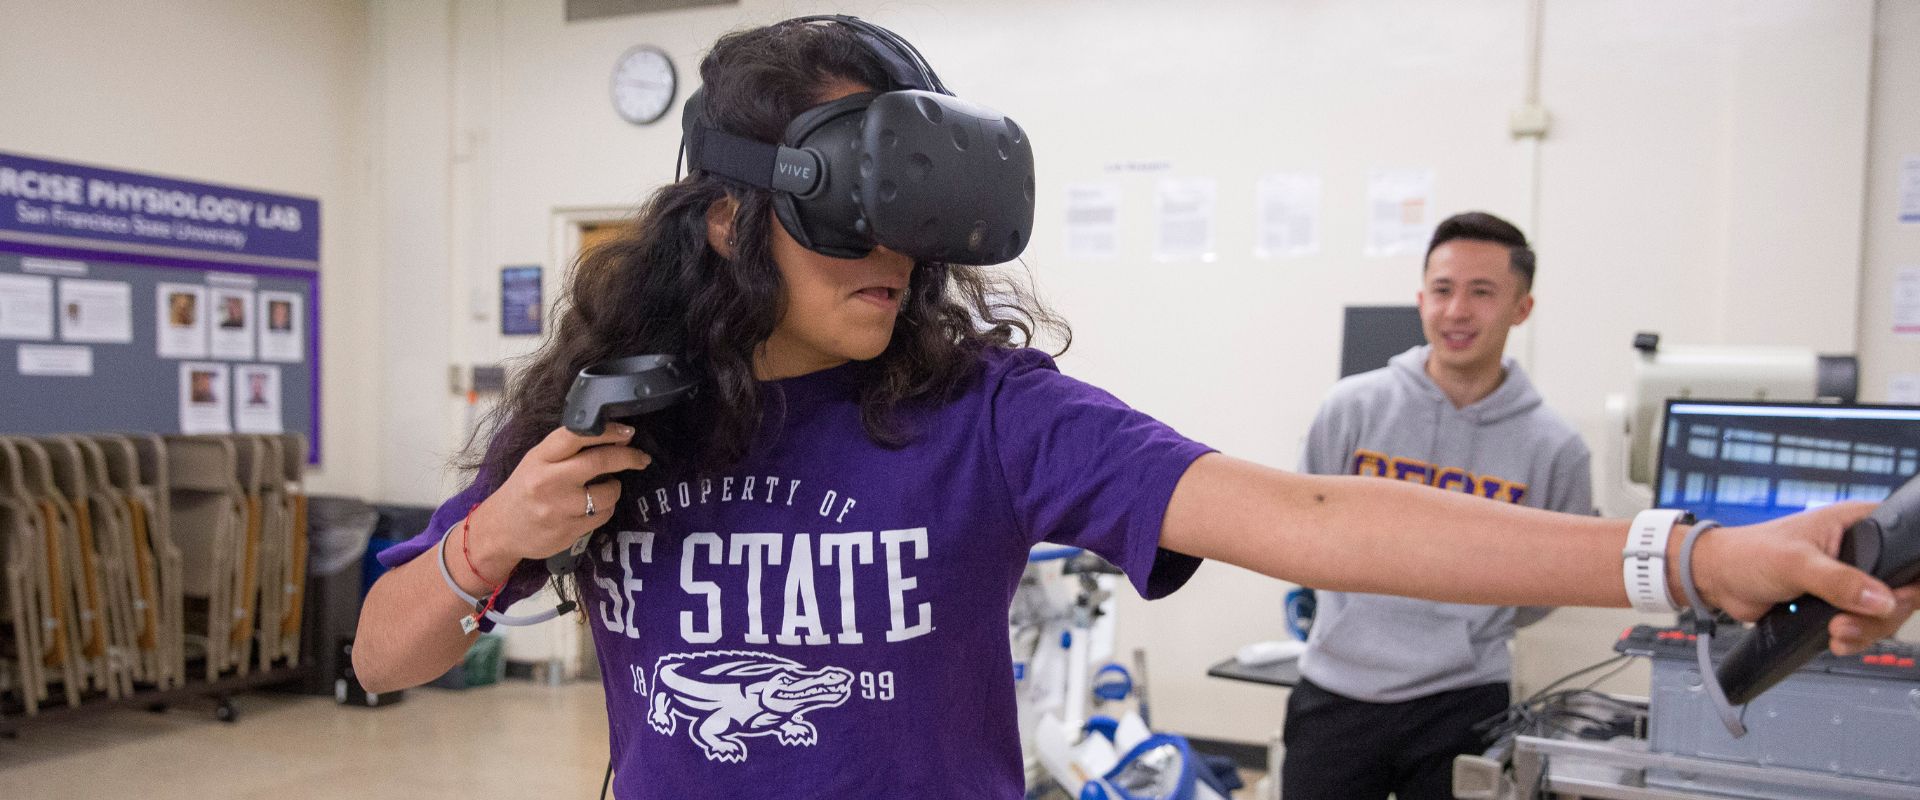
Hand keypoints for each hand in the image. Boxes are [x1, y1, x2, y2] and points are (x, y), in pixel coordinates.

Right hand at [467, 424, 652, 573]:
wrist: (499, 530)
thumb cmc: (524, 490)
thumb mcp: (537, 462)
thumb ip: (569, 451)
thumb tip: (616, 440)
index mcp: (540, 458)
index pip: (577, 435)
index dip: (608, 431)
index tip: (628, 433)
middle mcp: (549, 481)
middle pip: (600, 461)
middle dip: (628, 457)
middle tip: (641, 458)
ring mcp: (559, 508)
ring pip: (607, 493)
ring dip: (614, 488)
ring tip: (605, 488)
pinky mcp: (568, 531)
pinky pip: (603, 516)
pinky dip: (605, 509)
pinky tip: (593, 507)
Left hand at [1693, 501, 1916, 654]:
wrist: (1719, 579)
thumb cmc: (1749, 553)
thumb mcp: (1796, 564)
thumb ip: (1838, 581)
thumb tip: (1881, 598)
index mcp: (1858, 524)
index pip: (1909, 548)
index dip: (1909, 579)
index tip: (1893, 599)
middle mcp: (1862, 550)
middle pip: (1901, 589)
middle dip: (1881, 614)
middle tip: (1847, 622)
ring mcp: (1852, 579)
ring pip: (1885, 612)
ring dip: (1866, 630)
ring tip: (1836, 632)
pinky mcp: (1839, 602)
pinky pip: (1864, 625)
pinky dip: (1854, 637)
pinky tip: (1836, 640)